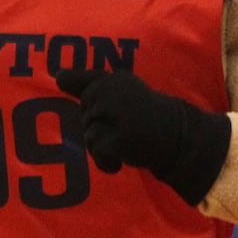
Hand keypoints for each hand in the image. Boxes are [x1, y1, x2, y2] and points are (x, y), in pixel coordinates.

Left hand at [54, 69, 230, 205]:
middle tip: (125, 130)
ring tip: (126, 143)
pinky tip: (124, 158)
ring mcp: (116, 115)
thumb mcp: (120, 93)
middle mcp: (112, 92)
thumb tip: (57, 76)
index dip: (97, 108)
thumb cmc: (145, 116)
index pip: (86, 90)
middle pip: (85, 119)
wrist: (180, 138)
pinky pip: (98, 154)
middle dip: (100, 130)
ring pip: (89, 138)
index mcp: (113, 80)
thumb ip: (88, 84)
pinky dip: (108, 162)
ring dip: (104, 148)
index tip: (115, 113)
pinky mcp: (119, 138)